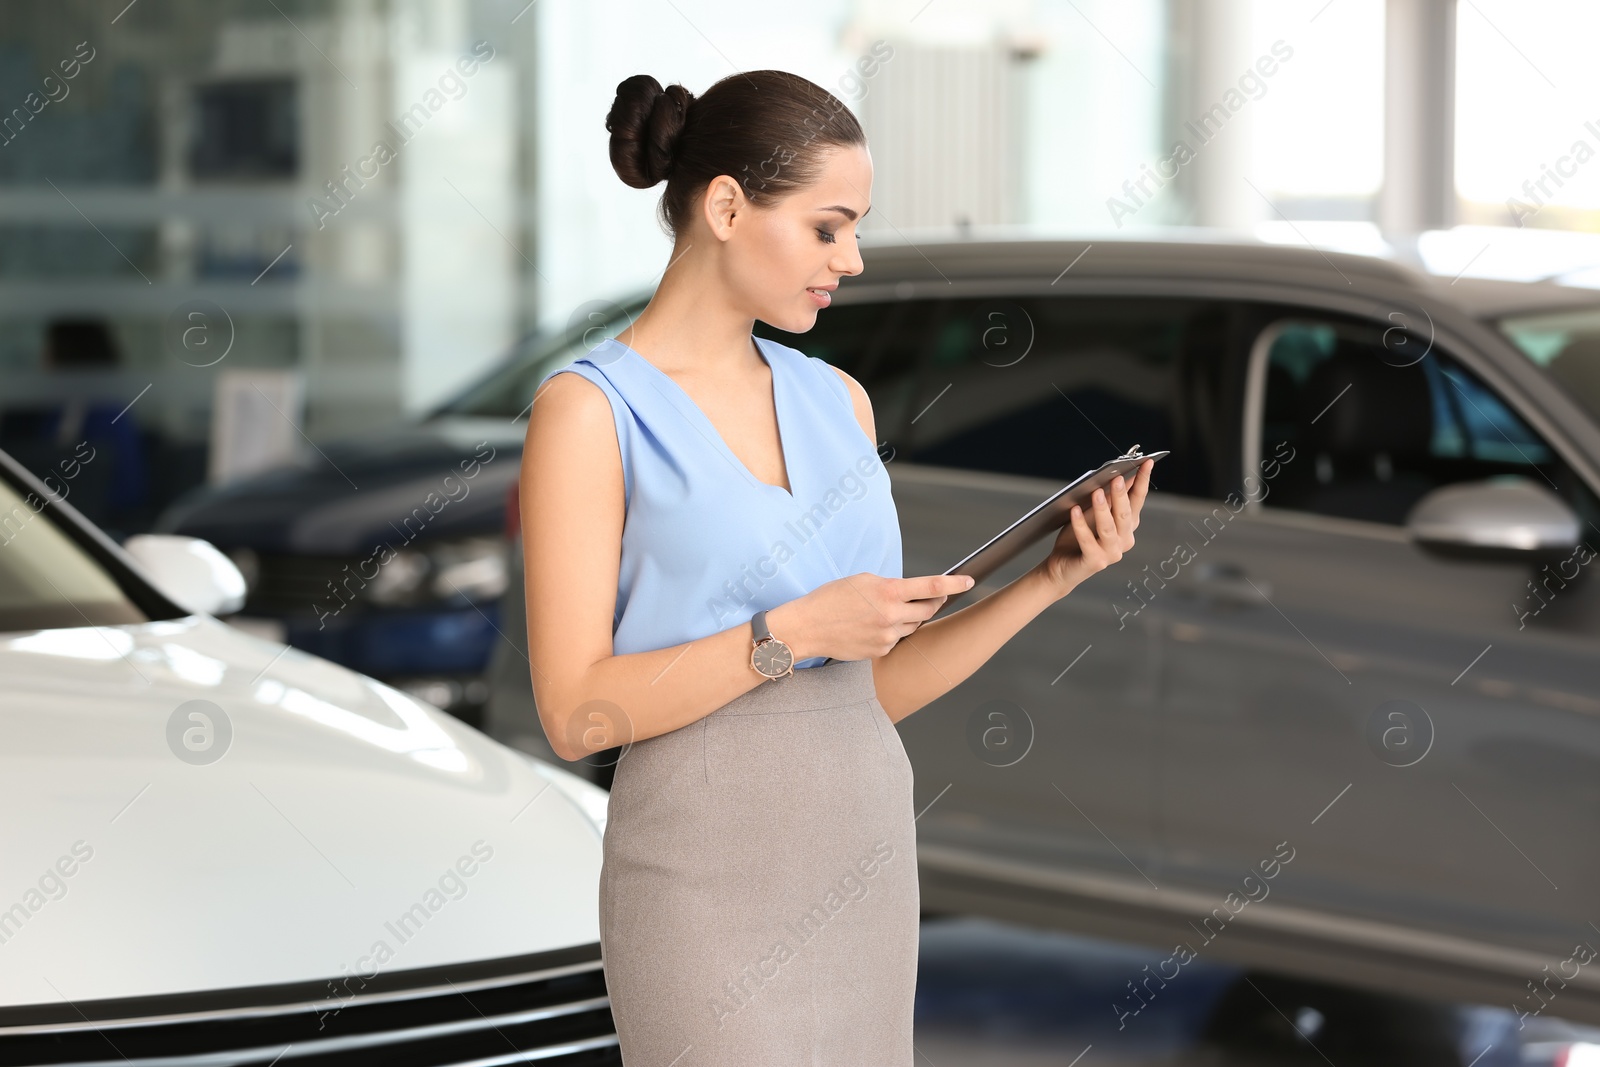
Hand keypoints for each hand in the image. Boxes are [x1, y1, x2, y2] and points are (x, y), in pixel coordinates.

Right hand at [766, 572, 974, 661]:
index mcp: (888, 591)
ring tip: (883, 612)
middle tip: (928, 598)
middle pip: (928, 609)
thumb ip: (889, 585)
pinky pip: (896, 639)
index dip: (955, 583)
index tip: (969, 580)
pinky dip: (890, 632)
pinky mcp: (881, 650)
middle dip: (932, 603)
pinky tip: (870, 627)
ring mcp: (887, 636)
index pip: (932, 587)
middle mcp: (892, 615)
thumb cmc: (830, 599)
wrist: (807, 627)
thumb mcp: (862, 580)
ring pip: (912, 625)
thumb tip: (909, 591)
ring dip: (908, 617)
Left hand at [1037, 458, 1152, 594]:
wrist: (1062, 567)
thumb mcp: (1093, 513)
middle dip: (1121, 494)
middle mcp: (1124, 540)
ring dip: (1102, 509)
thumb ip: (1106, 498)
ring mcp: (1112, 553)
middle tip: (1117, 477)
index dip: (1142, 481)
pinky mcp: (1095, 562)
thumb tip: (1117, 474)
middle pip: (1125, 514)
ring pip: (1108, 528)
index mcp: (1127, 525)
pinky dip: (1080, 525)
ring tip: (1096, 492)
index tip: (1147, 462)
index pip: (1138, 500)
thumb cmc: (1077, 538)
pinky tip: (1074, 511)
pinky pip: (1087, 541)